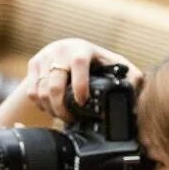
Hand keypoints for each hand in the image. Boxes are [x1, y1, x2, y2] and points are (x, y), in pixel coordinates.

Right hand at [25, 39, 143, 121]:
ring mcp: (44, 57)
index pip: (79, 64)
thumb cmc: (95, 62)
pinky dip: (40, 105)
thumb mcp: (114, 66)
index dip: (80, 84)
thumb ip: (131, 77)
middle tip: (71, 119)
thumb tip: (137, 89)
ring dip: (51, 110)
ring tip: (62, 116)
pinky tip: (51, 107)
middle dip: (61, 108)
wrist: (67, 50)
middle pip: (53, 85)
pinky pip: (31, 92)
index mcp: (82, 50)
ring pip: (40, 92)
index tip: (83, 102)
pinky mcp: (33, 65)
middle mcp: (61, 50)